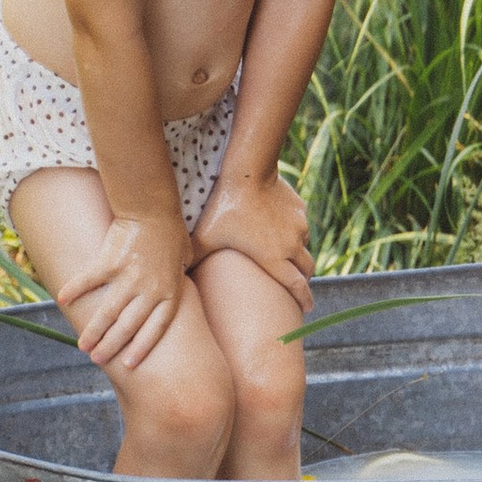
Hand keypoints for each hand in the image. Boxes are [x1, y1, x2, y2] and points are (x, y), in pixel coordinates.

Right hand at [56, 214, 188, 374]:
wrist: (152, 208)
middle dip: (111, 345)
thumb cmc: (170, 232)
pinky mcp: (110, 263)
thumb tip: (180, 285)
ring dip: (94, 331)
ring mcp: (128, 278)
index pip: (156, 328)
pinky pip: (89, 281)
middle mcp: (148, 290)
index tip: (128, 363)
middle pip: (128, 326)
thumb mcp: (183, 259)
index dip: (142, 347)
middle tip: (97, 359)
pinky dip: (74, 290)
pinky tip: (62, 300)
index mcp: (168, 291)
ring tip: (83, 346)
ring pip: (108, 312)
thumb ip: (179, 278)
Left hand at [191, 169, 313, 316]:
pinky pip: (300, 225)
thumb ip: (193, 260)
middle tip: (298, 286)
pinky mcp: (300, 208)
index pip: (296, 285)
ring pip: (303, 245)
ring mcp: (299, 225)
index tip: (307, 308)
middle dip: (304, 279)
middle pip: (307, 269)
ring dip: (296, 253)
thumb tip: (174, 281)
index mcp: (274, 258)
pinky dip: (293, 231)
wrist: (248, 173)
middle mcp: (292, 244)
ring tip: (284, 255)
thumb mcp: (204, 238)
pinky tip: (280, 227)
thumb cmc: (224, 209)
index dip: (304, 299)